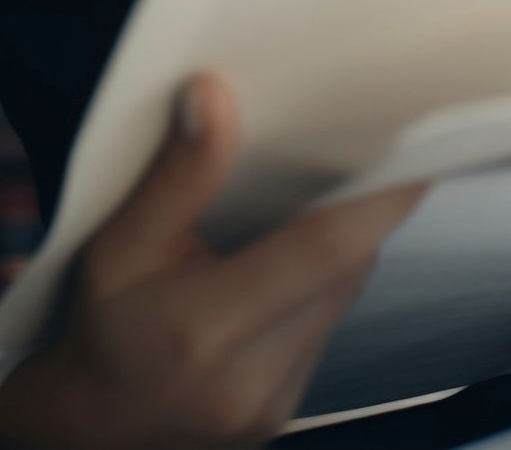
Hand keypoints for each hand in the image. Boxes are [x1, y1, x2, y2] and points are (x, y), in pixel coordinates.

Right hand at [0, 72, 427, 449]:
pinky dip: (320, 280)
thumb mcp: (119, 244)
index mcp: (205, 329)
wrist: (96, 424)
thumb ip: (176, 175)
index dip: (378, 196)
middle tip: (360, 144)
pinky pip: (327, 323)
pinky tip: (291, 253)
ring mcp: (278, 399)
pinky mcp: (290, 406)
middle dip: (356, 205)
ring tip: (317, 191)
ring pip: (342, 294)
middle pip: (343, 268)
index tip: (414, 145)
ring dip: (338, 242)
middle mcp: (252, 376)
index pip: (322, 252)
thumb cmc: (104, 325)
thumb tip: (213, 93)